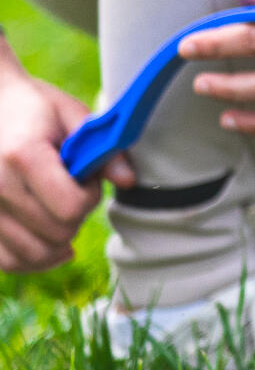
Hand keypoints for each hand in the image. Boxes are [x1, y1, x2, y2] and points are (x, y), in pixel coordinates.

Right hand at [0, 69, 135, 272]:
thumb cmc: (32, 107)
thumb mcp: (72, 114)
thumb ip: (103, 148)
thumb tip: (128, 181)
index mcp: (21, 156)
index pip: (71, 208)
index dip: (89, 196)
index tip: (83, 177)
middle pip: (56, 233)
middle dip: (75, 217)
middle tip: (69, 191)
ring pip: (33, 254)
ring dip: (57, 241)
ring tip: (56, 212)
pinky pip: (9, 261)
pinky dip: (33, 259)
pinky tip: (49, 244)